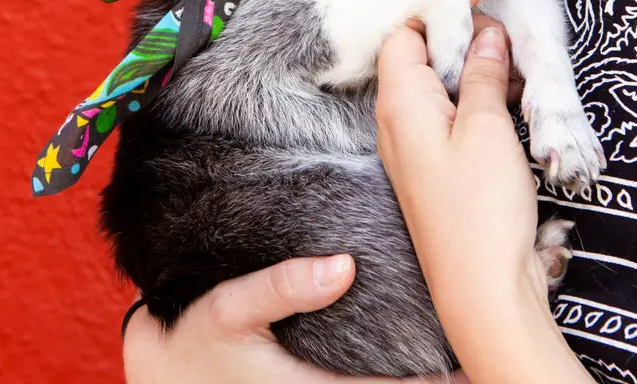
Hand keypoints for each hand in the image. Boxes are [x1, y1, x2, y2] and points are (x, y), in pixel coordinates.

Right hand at [123, 255, 468, 383]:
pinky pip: (355, 377)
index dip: (436, 377)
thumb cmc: (193, 343)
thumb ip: (282, 286)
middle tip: (473, 347)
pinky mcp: (306, 381)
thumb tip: (344, 265)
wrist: (162, 368)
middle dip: (433, 373)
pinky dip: (383, 366)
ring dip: (409, 369)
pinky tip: (395, 338)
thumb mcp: (229, 310)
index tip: (472, 357)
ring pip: (377, 383)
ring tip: (449, 343)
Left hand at [376, 21, 592, 383]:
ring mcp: (408, 144)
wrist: (478, 286)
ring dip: (464, 69)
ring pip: (431, 86)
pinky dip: (465, 99)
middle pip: (414, 57)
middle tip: (498, 33)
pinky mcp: (427, 165)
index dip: (435, 7)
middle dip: (455, 37)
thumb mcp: (487, 127)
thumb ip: (481, 75)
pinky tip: (497, 101)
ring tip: (506, 65)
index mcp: (398, 101)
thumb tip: (485, 36)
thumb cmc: (477, 207)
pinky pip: (440, 115)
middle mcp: (393, 119)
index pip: (401, 32)